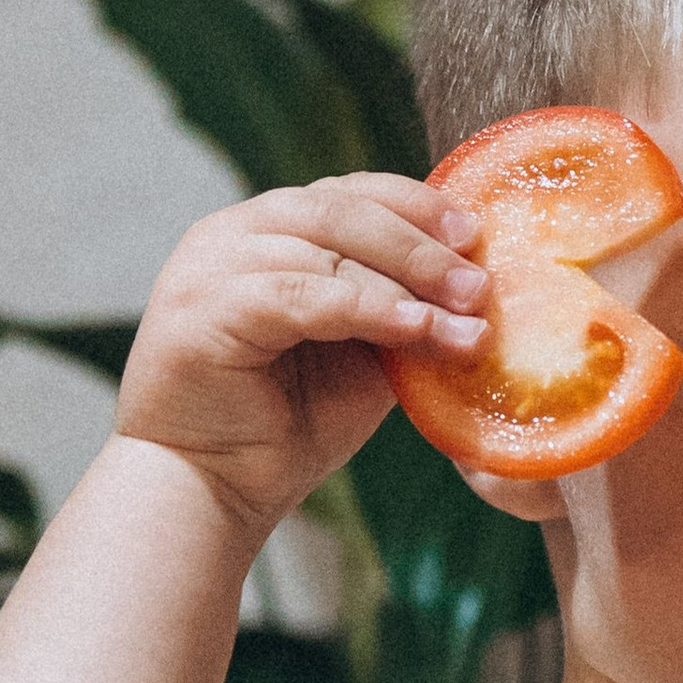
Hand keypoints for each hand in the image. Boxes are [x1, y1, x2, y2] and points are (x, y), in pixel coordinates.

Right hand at [114, 176, 488, 541]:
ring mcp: (210, 266)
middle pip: (342, 211)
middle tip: (480, 285)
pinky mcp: (201, 308)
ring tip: (464, 318)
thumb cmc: (285, 424)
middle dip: (422, 246)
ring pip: (325, 249)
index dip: (418, 208)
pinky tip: (415, 327)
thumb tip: (477, 287)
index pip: (349, 193)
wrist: (212, 489)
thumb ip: (400, 309)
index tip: (477, 236)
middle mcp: (232, 233)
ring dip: (406, 281)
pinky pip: (299, 294)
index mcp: (267, 230)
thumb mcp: (360, 354)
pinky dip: (365, 307)